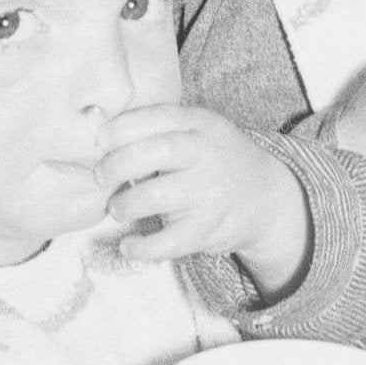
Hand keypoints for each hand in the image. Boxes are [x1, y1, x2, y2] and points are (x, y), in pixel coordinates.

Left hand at [94, 103, 309, 297]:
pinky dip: (142, 247)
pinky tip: (129, 245)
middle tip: (100, 176)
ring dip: (126, 204)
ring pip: (157, 197)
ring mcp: (210, 193)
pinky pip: (169, 242)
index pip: (159, 116)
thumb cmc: (215, 159)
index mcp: (200, 124)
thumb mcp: (198, 130)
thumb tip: (100, 136)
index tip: (99, 140)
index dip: (123, 127)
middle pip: (157, 152)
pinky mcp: (209, 229)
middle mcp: (207, 154)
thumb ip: (160, 129)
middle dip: (118, 164)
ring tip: (117, 209)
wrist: (266, 197)